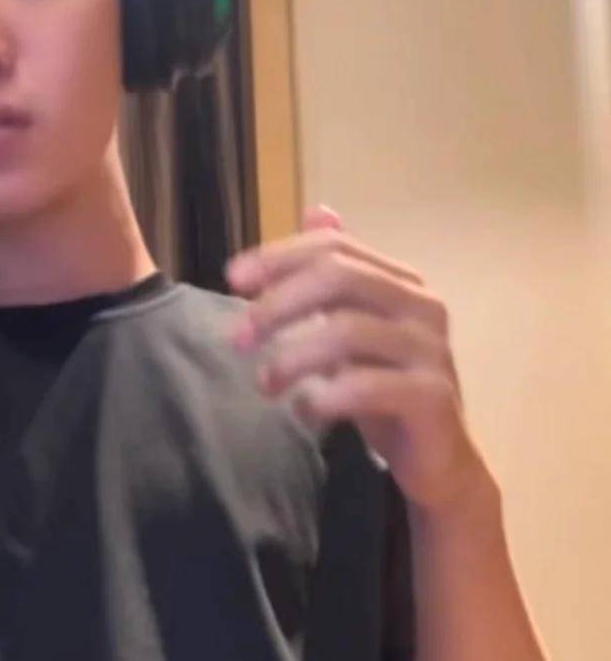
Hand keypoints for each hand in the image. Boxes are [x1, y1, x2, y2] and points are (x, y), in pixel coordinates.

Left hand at [226, 205, 486, 513]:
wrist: (438, 458)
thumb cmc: (384, 386)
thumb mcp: (351, 325)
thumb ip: (334, 274)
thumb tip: (318, 210)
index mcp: (400, 280)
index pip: (334, 248)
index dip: (279, 256)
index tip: (232, 279)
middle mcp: (422, 305)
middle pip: (338, 277)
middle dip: (277, 302)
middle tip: (237, 337)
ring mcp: (432, 350)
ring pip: (347, 331)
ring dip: (292, 357)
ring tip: (264, 384)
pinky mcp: (434, 397)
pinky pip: (369, 385)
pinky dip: (326, 396)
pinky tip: (303, 410)